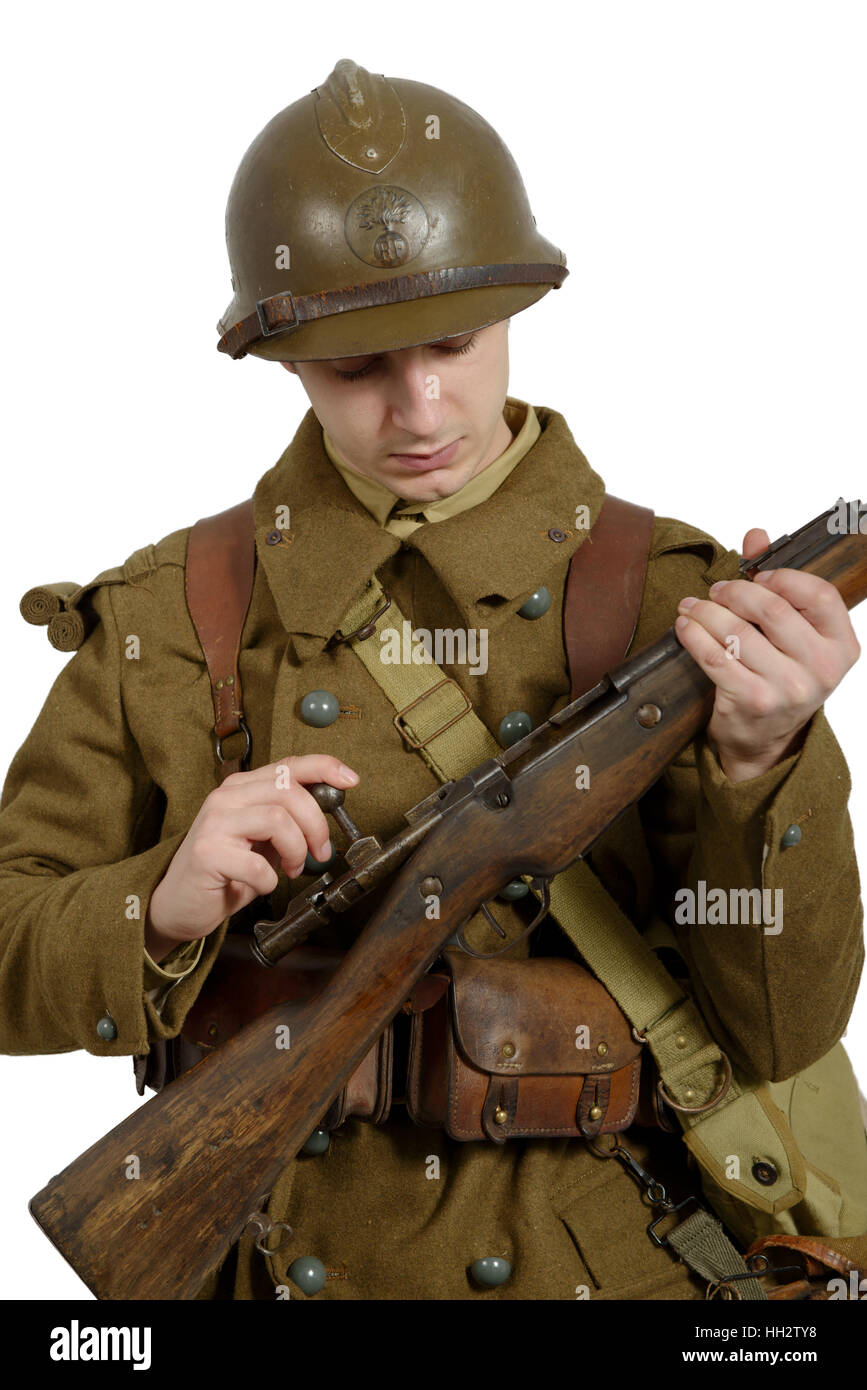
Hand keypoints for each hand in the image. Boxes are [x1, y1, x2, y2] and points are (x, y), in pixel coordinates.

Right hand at [144, 755, 359, 960]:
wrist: (178, 904)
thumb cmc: (226, 872)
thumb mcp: (262, 839)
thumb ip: (288, 819)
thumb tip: (329, 810)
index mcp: (242, 789)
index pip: (289, 765)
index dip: (324, 766)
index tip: (351, 780)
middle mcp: (226, 798)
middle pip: (289, 791)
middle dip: (316, 825)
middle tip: (319, 853)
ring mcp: (214, 823)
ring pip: (277, 819)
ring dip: (295, 851)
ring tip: (290, 870)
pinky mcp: (207, 853)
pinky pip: (258, 865)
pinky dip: (270, 881)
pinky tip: (260, 886)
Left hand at [674, 528, 860, 781]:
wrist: (764, 738)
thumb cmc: (781, 676)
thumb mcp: (793, 635)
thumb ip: (778, 583)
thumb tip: (756, 536)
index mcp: (842, 646)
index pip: (820, 595)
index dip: (784, 577)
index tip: (758, 575)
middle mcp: (821, 669)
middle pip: (772, 609)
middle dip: (734, 591)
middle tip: (716, 590)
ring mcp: (788, 688)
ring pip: (737, 632)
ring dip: (706, 612)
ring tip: (692, 606)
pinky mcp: (752, 701)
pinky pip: (715, 657)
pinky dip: (694, 636)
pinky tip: (685, 627)